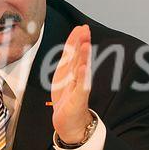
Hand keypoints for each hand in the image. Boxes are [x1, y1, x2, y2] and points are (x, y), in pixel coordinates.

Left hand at [51, 25, 92, 143]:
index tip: (80, 26)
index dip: (75, 39)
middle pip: (80, 57)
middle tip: (85, 29)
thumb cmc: (66, 100)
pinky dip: (82, 76)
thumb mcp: (63, 77)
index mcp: (72, 71)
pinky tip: (83, 67)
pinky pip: (81, 86)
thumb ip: (67, 62)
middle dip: (81, 43)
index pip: (74, 52)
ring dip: (83, 56)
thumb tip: (69, 45)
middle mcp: (78, 77)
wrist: (69, 123)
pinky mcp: (79, 99)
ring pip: (81, 69)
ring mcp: (79, 87)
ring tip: (85, 44)